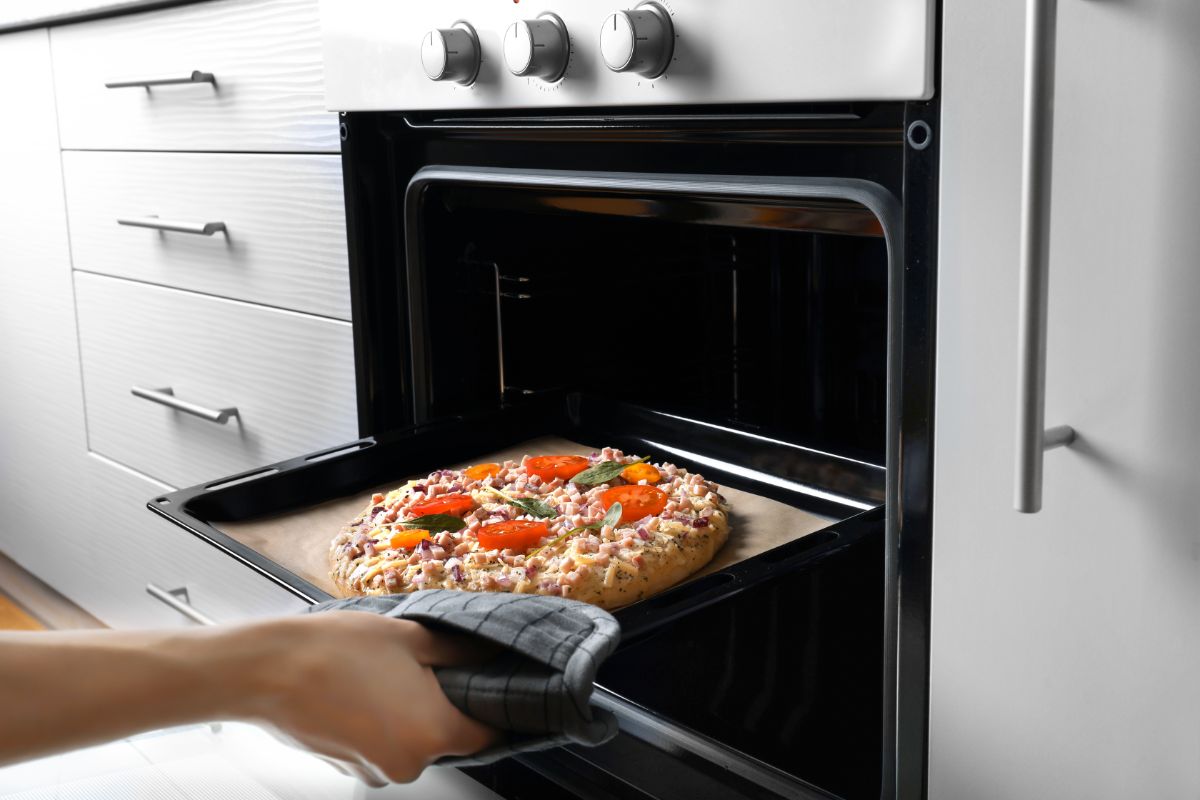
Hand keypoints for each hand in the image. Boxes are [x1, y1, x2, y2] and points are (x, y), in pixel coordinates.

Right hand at [224, 612, 497, 784]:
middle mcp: (409, 764)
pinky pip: (384, 750)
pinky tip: (363, 693)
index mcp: (434, 732)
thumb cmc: (337, 649)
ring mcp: (377, 772)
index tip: (483, 686)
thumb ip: (459, 650)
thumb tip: (488, 652)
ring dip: (408, 715)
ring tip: (384, 676)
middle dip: (442, 705)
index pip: (487, 734)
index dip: (490, 708)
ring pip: (413, 743)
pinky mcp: (351, 771)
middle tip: (423, 668)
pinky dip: (381, 726)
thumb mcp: (411, 636)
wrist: (269, 669)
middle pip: (447, 738)